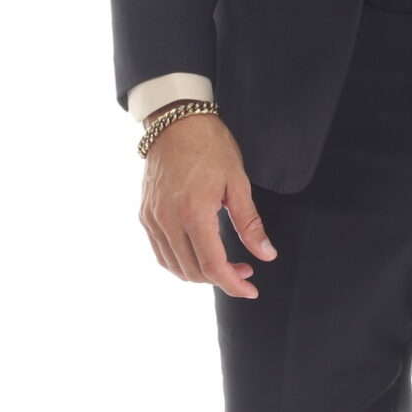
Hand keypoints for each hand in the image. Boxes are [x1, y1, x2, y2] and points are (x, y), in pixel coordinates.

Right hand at [139, 109, 277, 299]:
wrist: (176, 122)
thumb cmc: (210, 147)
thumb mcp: (238, 183)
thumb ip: (250, 224)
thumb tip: (266, 254)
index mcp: (193, 213)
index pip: (212, 266)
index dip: (233, 284)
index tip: (251, 289)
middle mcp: (168, 220)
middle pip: (193, 271)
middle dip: (222, 278)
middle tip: (244, 270)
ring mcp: (153, 219)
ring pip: (175, 267)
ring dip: (201, 274)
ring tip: (224, 264)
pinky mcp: (146, 215)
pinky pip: (161, 252)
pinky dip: (181, 263)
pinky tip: (199, 255)